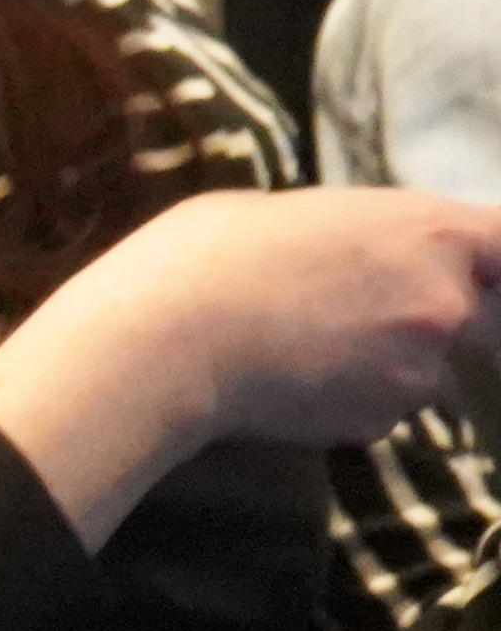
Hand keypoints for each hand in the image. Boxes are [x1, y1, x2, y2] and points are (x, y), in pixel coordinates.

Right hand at [0, 186, 500, 543]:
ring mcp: (418, 367)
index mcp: (429, 230)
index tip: (476, 269)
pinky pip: (381, 406)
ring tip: (300, 346)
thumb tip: (356, 249)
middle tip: (362, 312)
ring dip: (383, 360)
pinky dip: (347, 398)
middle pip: (485, 314)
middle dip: (438, 315)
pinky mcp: (381, 420)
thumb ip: (356, 232)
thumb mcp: (288, 210)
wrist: (163, 339)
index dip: (494, 260)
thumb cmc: (206, 254)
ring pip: (424, 365)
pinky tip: (288, 381)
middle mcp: (446, 301)